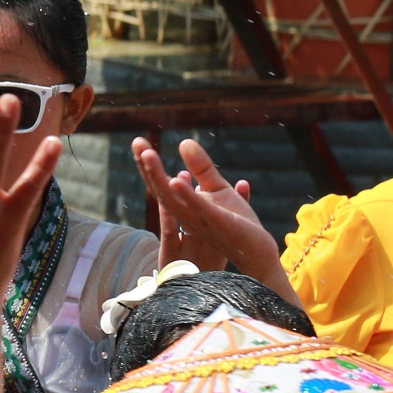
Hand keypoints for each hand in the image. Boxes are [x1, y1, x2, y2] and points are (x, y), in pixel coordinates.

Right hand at [132, 136, 296, 291]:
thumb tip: (184, 142)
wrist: (256, 250)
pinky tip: (176, 178)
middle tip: (137, 142)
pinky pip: (198, 208)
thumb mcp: (217, 189)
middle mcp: (184, 214)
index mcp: (184, 206)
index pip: (160, 183)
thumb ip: (202, 168)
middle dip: (147, 166)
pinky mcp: (216, 222)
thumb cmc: (235, 223)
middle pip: (159, 189)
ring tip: (148, 155)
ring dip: (158, 176)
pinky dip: (186, 194)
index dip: (147, 164)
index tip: (138, 142)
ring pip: (172, 198)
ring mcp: (197, 220)